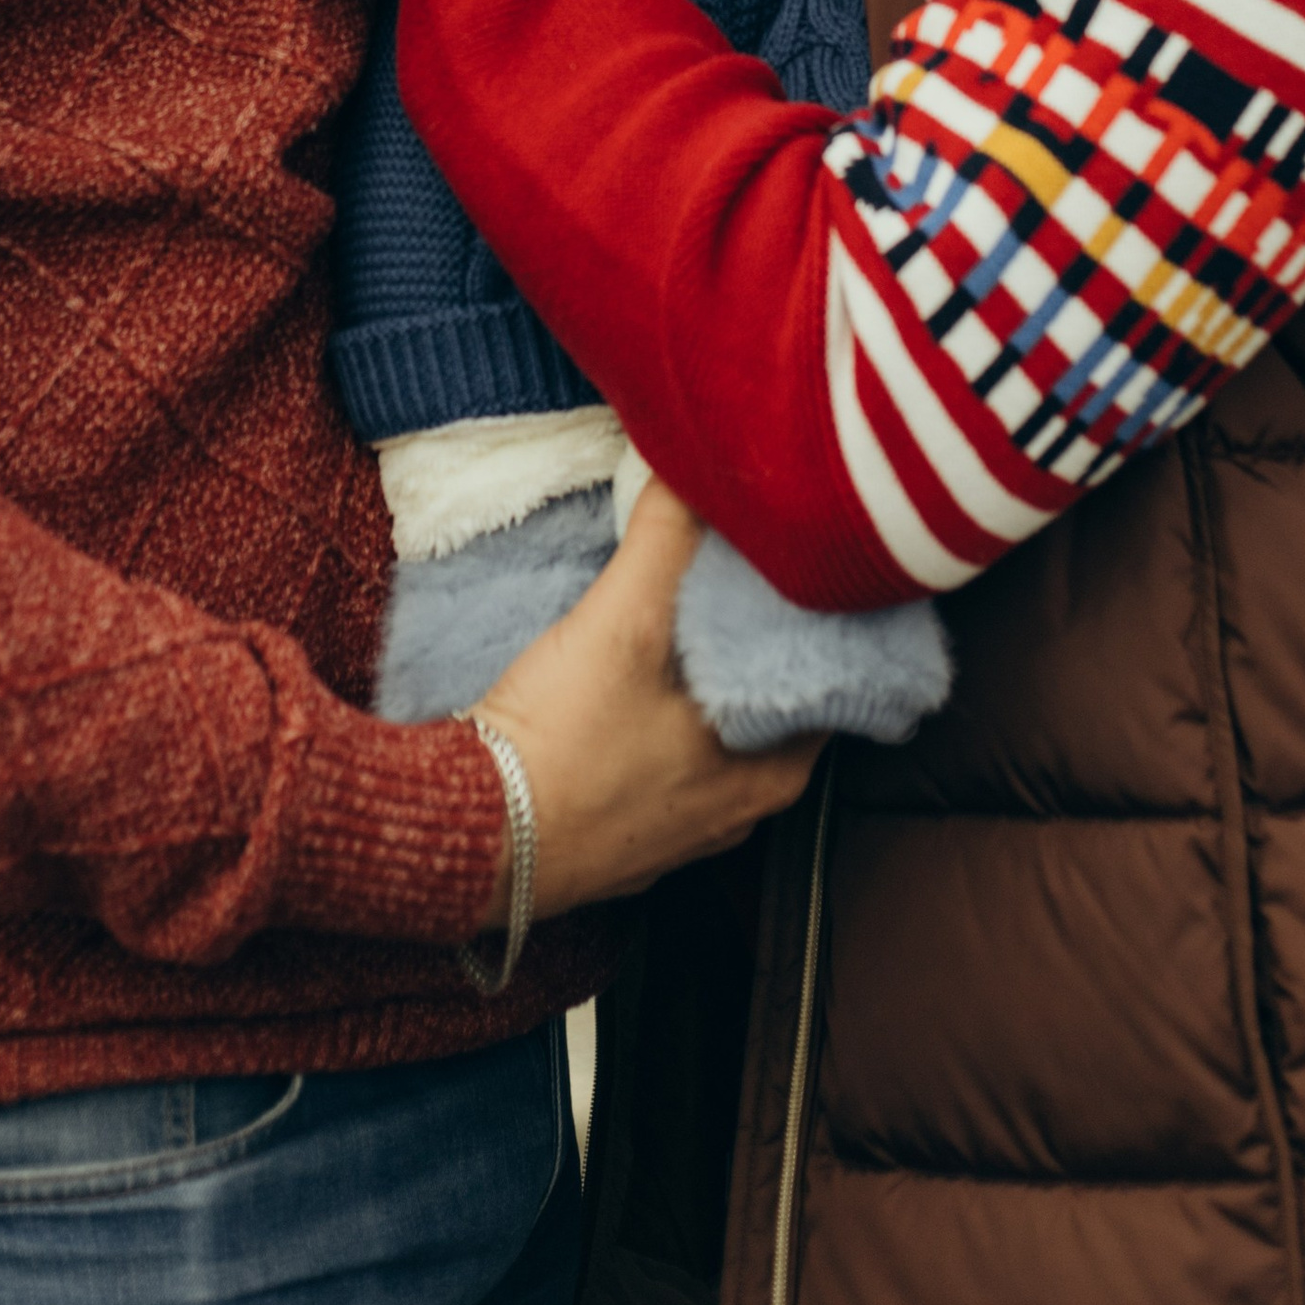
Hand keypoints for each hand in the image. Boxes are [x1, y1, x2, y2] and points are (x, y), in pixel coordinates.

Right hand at [468, 482, 819, 921]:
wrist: (473, 837)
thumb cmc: (563, 751)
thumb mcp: (622, 624)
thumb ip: (666, 537)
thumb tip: (691, 467)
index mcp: (775, 771)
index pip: (831, 678)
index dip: (817, 614)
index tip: (805, 560)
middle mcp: (743, 807)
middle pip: (772, 699)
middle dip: (757, 633)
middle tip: (745, 563)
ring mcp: (686, 824)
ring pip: (719, 728)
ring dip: (708, 672)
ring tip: (691, 603)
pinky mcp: (631, 827)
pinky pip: (671, 756)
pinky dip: (665, 712)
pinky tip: (638, 672)